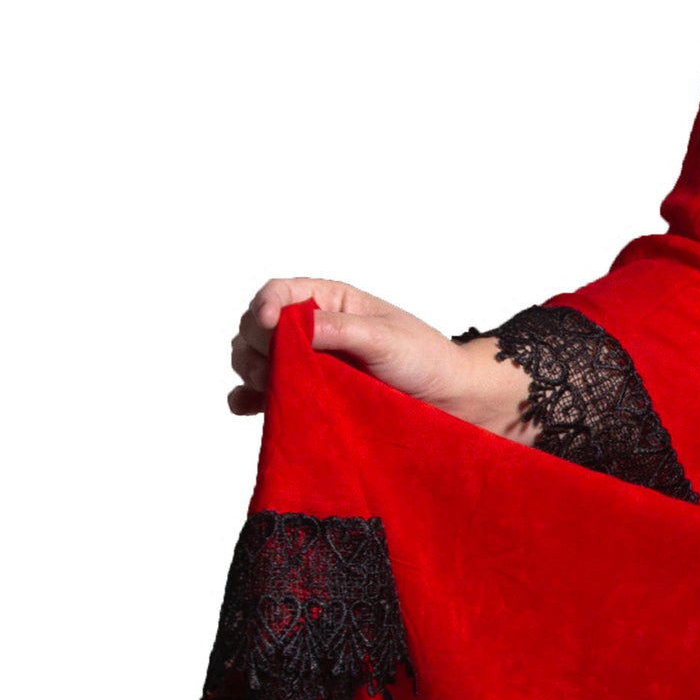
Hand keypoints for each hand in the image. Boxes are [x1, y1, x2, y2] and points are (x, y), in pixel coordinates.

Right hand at [227, 278, 528, 436]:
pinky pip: (265, 395)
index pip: (279, 293)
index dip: (265, 307)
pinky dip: (250, 399)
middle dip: (257, 346)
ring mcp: (309, 365)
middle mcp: (313, 329)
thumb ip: (336, 329)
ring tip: (279, 388)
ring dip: (254, 373)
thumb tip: (286, 325)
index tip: (268, 327)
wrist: (450, 402)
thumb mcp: (384, 337)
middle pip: (257, 328)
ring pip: (256, 360)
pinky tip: (251, 406)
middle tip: (279, 368)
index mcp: (331, 302)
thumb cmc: (424, 360)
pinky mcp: (309, 396)